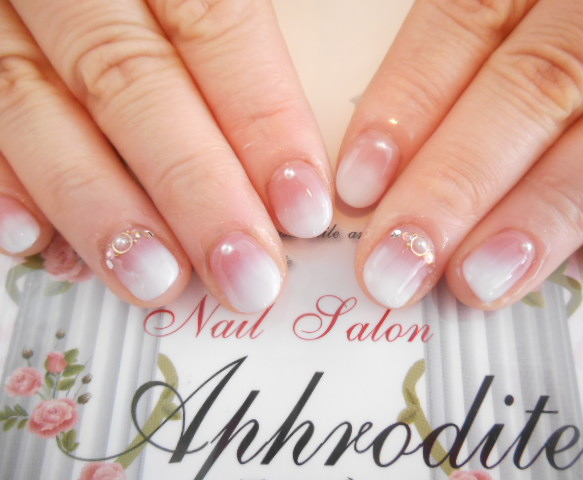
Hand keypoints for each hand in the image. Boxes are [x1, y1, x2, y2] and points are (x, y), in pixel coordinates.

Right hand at [0, 0, 332, 311]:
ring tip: (155, 277)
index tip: (302, 207)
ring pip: (35, 106)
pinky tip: (32, 238)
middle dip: (194, 188)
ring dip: (99, 205)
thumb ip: (228, 46)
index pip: (217, 25)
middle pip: (132, 81)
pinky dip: (1, 181)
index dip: (264, 120)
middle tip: (244, 272)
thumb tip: (280, 174)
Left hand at [337, 0, 582, 308]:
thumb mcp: (512, 3)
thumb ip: (456, 58)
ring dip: (546, 212)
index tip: (357, 186)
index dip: (409, 102)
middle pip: (534, 85)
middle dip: (458, 183)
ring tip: (480, 282)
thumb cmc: (550, 14)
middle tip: (395, 267)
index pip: (465, 20)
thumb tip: (378, 172)